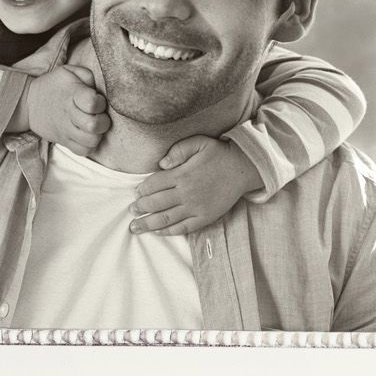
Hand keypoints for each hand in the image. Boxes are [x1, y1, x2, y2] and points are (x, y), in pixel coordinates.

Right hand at [24, 64, 109, 155]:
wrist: (29, 103)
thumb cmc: (54, 85)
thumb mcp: (69, 71)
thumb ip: (87, 76)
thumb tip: (98, 90)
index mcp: (72, 95)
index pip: (92, 103)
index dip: (100, 102)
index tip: (97, 99)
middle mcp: (69, 115)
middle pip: (93, 125)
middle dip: (103, 120)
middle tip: (98, 115)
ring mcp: (66, 130)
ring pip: (91, 141)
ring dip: (98, 134)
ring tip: (93, 126)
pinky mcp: (64, 142)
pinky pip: (83, 151)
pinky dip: (90, 145)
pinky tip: (88, 135)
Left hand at [130, 134, 261, 234]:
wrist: (243, 168)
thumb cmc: (218, 154)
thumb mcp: (198, 143)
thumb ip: (177, 151)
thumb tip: (161, 164)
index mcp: (183, 174)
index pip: (154, 184)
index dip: (142, 190)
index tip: (136, 192)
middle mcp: (187, 193)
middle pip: (156, 203)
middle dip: (140, 208)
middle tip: (131, 211)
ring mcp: (196, 207)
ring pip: (166, 218)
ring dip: (148, 224)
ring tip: (135, 227)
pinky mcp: (206, 217)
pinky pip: (184, 228)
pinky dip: (169, 231)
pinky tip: (159, 232)